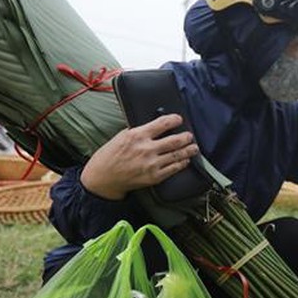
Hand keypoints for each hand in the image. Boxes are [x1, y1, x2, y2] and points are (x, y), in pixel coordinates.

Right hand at [80, 114, 199, 199]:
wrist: (103, 178)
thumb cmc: (110, 156)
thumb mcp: (121, 136)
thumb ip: (138, 131)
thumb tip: (154, 126)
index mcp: (137, 135)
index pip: (162, 124)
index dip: (174, 120)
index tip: (179, 119)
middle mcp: (146, 149)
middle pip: (175, 140)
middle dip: (186, 137)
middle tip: (190, 136)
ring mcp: (151, 164)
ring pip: (177, 155)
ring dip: (189, 150)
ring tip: (194, 147)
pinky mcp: (154, 177)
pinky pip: (174, 169)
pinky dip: (182, 163)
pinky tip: (185, 160)